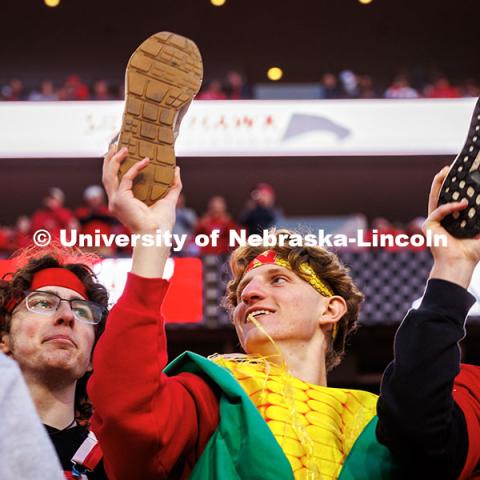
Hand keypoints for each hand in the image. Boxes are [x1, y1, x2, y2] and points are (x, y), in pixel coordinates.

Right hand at [102, 146, 181, 233]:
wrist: (158, 234)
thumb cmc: (162, 223)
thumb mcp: (169, 200)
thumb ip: (173, 185)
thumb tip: (176, 169)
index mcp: (123, 202)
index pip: (115, 181)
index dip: (116, 167)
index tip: (122, 153)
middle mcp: (116, 201)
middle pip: (107, 176)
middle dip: (109, 159)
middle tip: (116, 145)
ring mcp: (116, 200)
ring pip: (109, 175)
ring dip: (113, 159)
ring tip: (122, 147)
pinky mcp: (120, 199)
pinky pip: (126, 178)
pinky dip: (135, 168)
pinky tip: (146, 161)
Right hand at [424, 166, 479, 286]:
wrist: (460, 263)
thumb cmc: (471, 251)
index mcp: (454, 220)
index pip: (453, 199)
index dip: (456, 187)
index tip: (461, 175)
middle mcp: (443, 219)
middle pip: (441, 195)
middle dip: (444, 181)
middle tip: (448, 168)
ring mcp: (434, 221)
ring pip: (435, 199)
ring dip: (438, 185)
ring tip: (444, 172)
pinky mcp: (429, 225)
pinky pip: (438, 211)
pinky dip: (449, 207)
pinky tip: (461, 204)